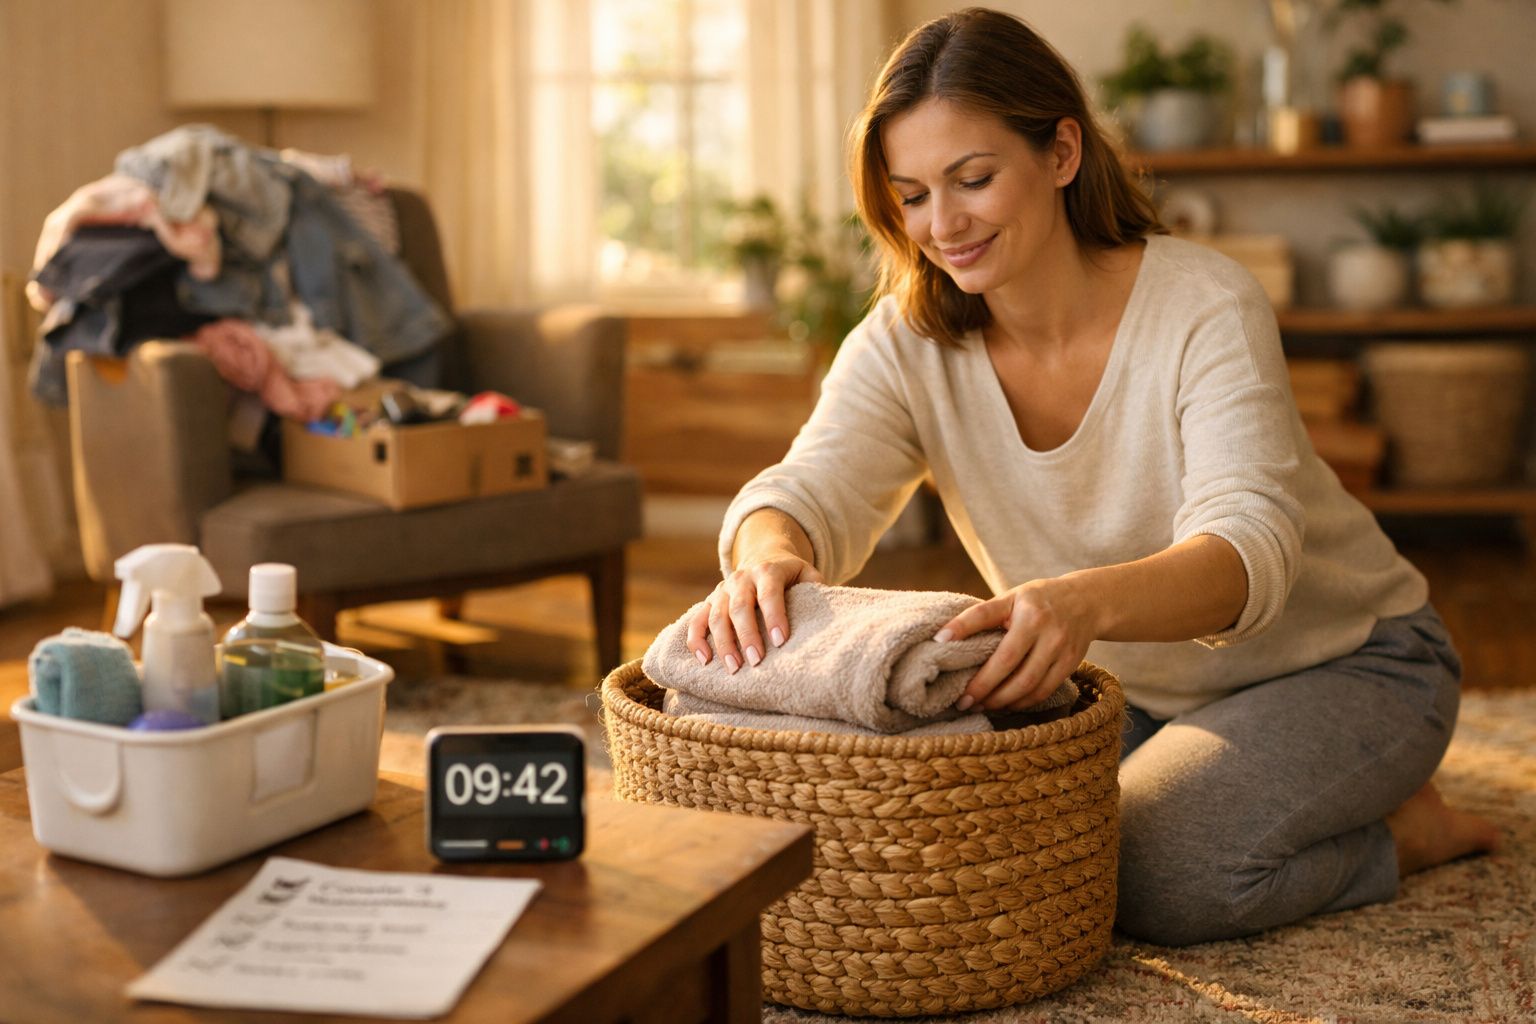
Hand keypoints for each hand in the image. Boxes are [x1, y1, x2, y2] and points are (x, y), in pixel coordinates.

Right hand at [687, 553, 822, 673]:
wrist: (764, 558)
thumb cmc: (791, 576)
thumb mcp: (807, 574)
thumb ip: (816, 588)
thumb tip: (828, 616)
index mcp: (768, 570)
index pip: (769, 593)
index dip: (774, 616)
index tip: (781, 641)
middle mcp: (741, 578)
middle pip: (739, 606)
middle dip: (747, 635)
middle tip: (756, 661)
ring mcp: (722, 590)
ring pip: (716, 616)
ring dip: (723, 643)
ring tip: (734, 669)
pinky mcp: (710, 602)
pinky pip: (697, 620)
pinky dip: (696, 640)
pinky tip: (704, 660)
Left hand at [938, 578, 1096, 711]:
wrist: (1088, 601)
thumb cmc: (1039, 600)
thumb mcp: (1013, 597)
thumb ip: (987, 615)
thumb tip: (947, 638)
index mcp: (1023, 606)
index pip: (985, 615)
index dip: (962, 628)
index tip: (939, 641)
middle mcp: (1043, 626)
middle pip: (1007, 663)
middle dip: (982, 686)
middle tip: (962, 701)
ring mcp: (1060, 646)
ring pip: (1027, 683)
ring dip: (1001, 700)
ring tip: (981, 706)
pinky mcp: (1072, 663)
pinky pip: (1043, 691)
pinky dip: (1022, 702)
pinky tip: (1005, 705)